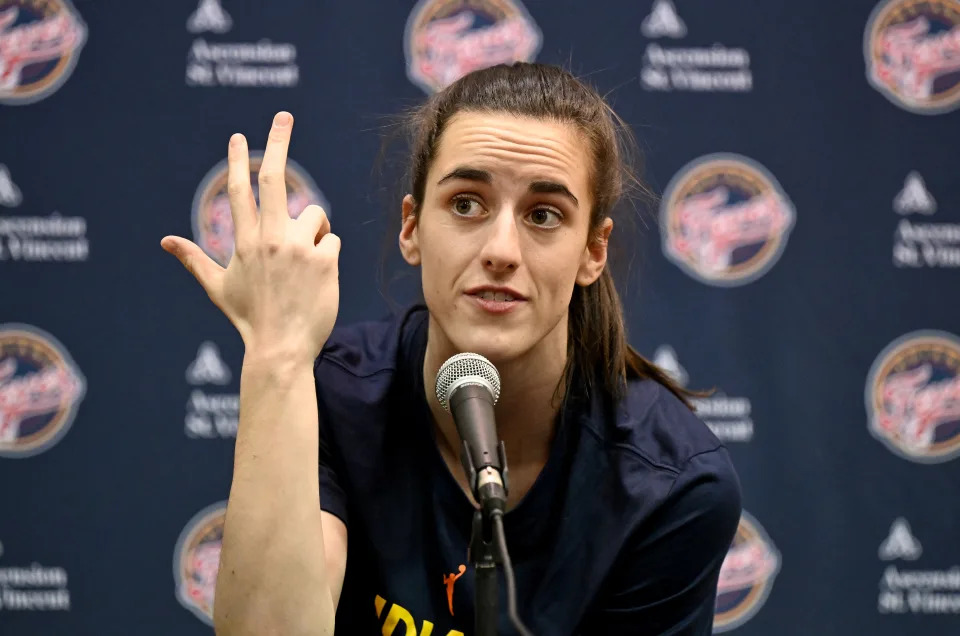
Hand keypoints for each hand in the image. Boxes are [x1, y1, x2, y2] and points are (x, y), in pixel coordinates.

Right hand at [161, 112, 339, 361]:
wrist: (280, 349)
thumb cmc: (249, 319)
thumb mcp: (218, 288)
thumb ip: (194, 259)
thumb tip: (165, 241)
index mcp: (244, 242)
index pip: (241, 190)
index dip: (239, 160)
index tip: (240, 136)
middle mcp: (269, 239)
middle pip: (274, 179)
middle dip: (277, 142)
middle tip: (283, 115)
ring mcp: (298, 249)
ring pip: (315, 215)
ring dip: (315, 229)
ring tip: (306, 260)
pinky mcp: (325, 261)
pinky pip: (332, 241)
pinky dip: (328, 254)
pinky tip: (319, 279)